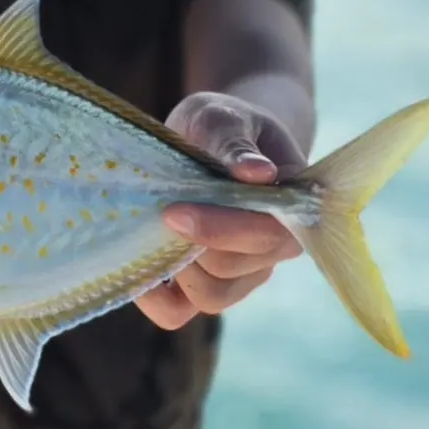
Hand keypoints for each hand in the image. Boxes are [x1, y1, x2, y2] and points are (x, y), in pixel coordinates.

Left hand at [135, 92, 303, 331]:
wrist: (215, 137)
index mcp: (291, 209)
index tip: (174, 212)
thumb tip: (258, 173)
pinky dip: (153, 297)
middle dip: (189, 244)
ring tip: (151, 229)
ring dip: (175, 268)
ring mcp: (241, 273)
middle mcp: (273, 250)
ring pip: (210, 298)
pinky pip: (179, 312)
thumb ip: (235, 142)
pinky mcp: (206, 285)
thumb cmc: (224, 124)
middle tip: (156, 212)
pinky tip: (136, 263)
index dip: (220, 230)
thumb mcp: (224, 116)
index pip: (265, 237)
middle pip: (231, 269)